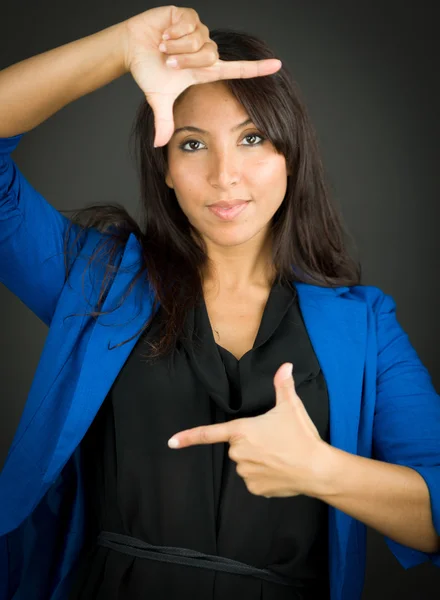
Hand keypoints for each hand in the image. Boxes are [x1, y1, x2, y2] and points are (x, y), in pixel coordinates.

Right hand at [121, 6, 281, 147]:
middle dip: (184, 61)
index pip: (237, 69)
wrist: (132, 48)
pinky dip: (171, 32)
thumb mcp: (159, 99)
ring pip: (198, 42)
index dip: (256, 69)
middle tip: (167, 61)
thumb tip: (158, 144)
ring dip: (176, 47)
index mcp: (205, 69)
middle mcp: (206, 49)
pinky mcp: (188, 15)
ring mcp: (198, 31)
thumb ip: (164, 122)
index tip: (277, 66)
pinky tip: (163, 33)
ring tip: (163, 46)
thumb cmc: (149, 71)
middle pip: (210, 56)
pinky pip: (188, 25)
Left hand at [167, 363, 329, 498]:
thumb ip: (283, 385)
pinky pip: (253, 480)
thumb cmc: (301, 436)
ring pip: (245, 463)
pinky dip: (264, 476)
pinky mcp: (255, 489)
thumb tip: (286, 365)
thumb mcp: (291, 406)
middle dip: (250, 443)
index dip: (188, 437)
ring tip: (280, 455)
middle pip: (237, 446)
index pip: (209, 434)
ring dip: (257, 460)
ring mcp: (246, 473)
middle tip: (274, 440)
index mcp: (242, 431)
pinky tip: (280, 470)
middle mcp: (239, 453)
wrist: (317, 469)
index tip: (171, 442)